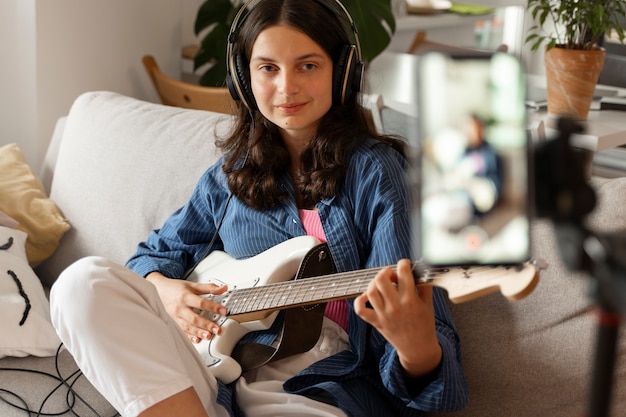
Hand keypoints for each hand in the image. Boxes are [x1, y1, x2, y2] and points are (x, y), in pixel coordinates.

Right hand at [146, 272, 227, 343]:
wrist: (158, 291)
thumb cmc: (175, 289)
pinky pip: (181, 332)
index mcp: (186, 296)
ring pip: (187, 327)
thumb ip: (209, 288)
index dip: (213, 307)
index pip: (201, 303)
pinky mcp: (173, 323)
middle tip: (217, 329)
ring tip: (208, 336)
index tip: (224, 311)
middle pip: (194, 318)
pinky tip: (197, 340)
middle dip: (206, 325)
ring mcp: (175, 317)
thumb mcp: (192, 285)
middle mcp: (180, 308)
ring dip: (198, 333)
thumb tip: (224, 288)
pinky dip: (189, 337)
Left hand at [354, 259, 441, 376]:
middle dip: (386, 272)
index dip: (403, 264)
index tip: (404, 265)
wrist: (418, 348)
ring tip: (382, 285)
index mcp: (410, 300)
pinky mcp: (376, 322)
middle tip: (392, 276)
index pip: (403, 273)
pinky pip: (361, 310)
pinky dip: (360, 300)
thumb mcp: (429, 304)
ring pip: (371, 291)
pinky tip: (367, 297)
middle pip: (381, 279)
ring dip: (374, 284)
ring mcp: (384, 315)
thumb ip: (425, 286)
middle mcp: (395, 306)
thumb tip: (422, 271)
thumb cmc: (424, 325)